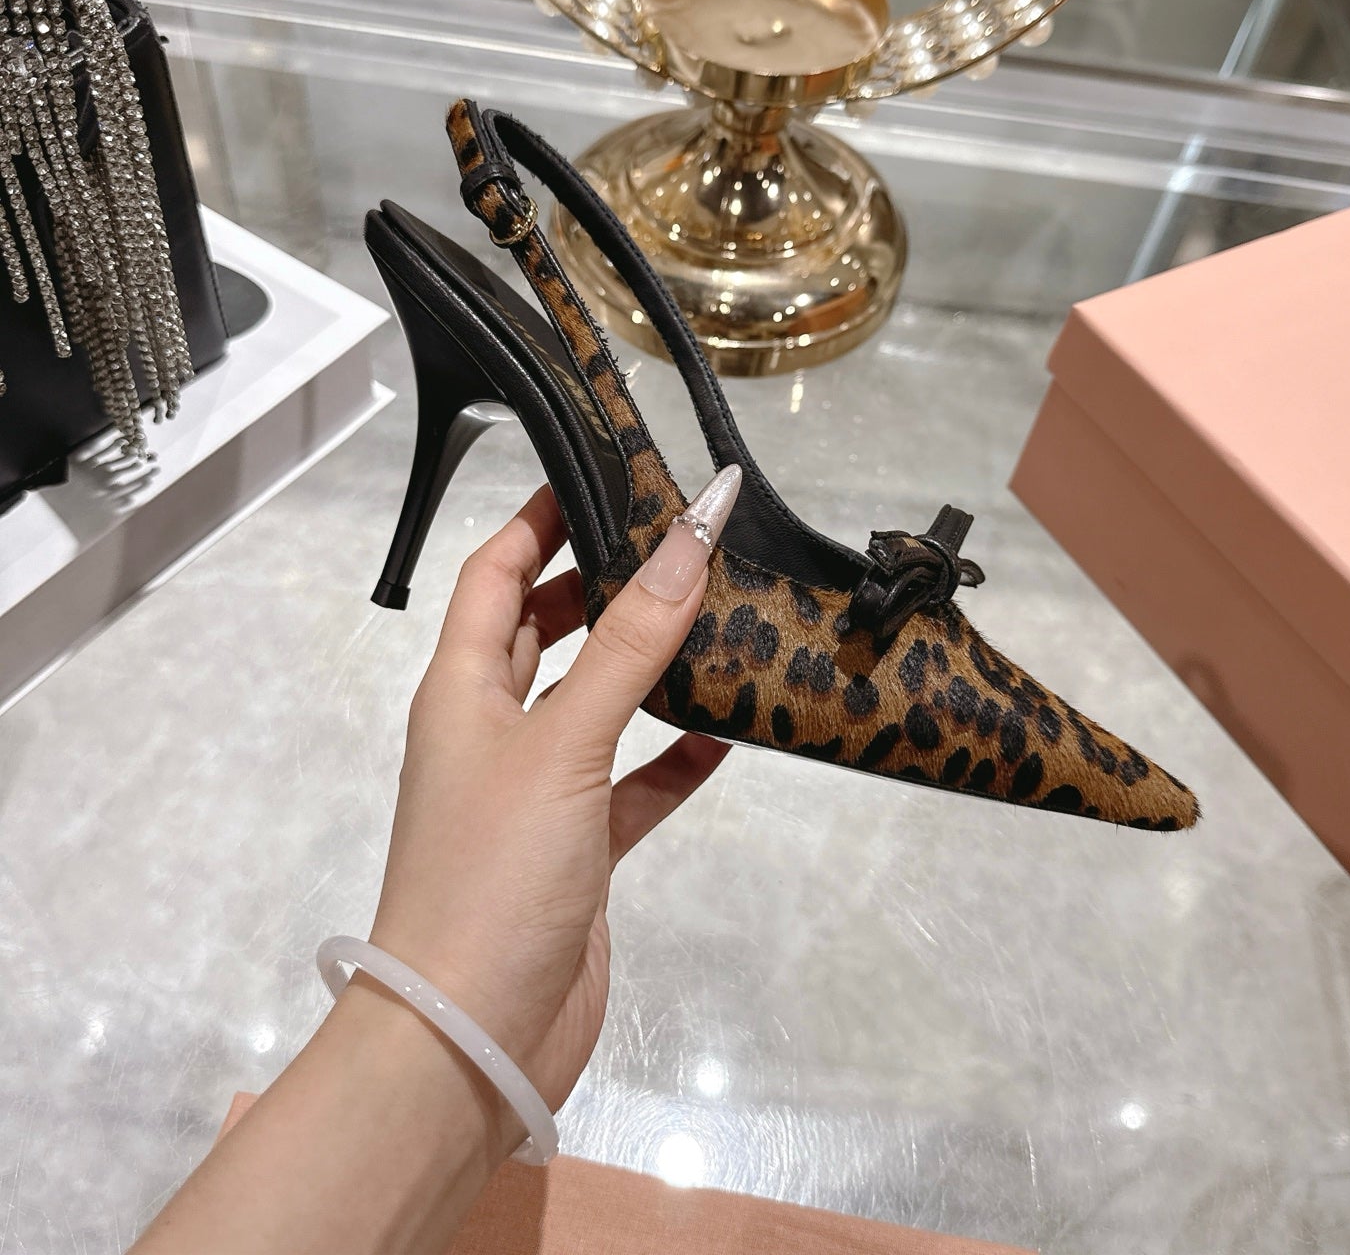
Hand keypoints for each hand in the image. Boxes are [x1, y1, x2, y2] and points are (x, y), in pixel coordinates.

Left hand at [365, 470, 740, 1128]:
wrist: (472, 1037)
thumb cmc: (494, 874)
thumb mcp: (562, 744)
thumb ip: (627, 644)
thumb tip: (687, 539)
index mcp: (461, 689)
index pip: (494, 575)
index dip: (537, 519)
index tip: (601, 474)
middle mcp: (491, 730)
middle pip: (543, 632)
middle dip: (600, 584)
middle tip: (677, 543)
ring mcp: (535, 793)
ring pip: (594, 705)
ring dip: (644, 667)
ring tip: (715, 619)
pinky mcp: (578, 851)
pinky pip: (630, 785)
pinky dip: (672, 759)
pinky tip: (728, 735)